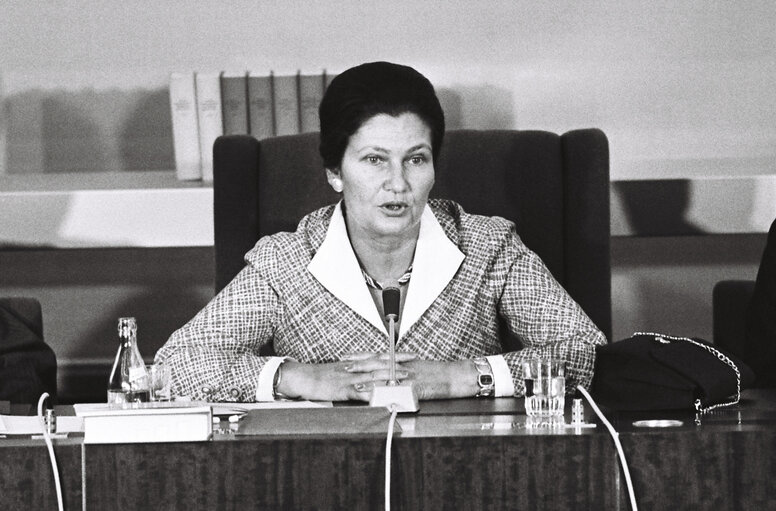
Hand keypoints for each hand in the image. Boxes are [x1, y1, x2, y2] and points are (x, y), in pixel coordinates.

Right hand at [277, 352, 416, 401]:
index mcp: (355, 363)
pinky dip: (371, 395)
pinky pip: (359, 393)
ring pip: (373, 376)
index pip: (380, 356)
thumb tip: (370, 371)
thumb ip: (356, 370)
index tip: (411, 355)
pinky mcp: (342, 391)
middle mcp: (355, 368)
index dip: (396, 355)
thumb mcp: (341, 369)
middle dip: (398, 366)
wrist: (302, 377)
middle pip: (380, 364)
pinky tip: (381, 397)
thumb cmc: (321, 375)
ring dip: (390, 378)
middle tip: (414, 367)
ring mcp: (349, 379)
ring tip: (403, 381)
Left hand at [347, 359, 478, 399]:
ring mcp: (408, 376)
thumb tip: (387, 374)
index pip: (377, 356)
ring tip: (354, 382)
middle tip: (343, 366)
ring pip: (385, 376)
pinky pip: (398, 391)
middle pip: (377, 364)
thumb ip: (401, 370)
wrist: (455, 375)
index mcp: (401, 361)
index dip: (360, 356)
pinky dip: (387, 394)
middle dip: (359, 365)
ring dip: (369, 379)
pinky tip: (378, 398)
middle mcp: (402, 366)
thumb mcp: (417, 368)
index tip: (347, 357)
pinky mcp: (415, 387)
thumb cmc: (438, 373)